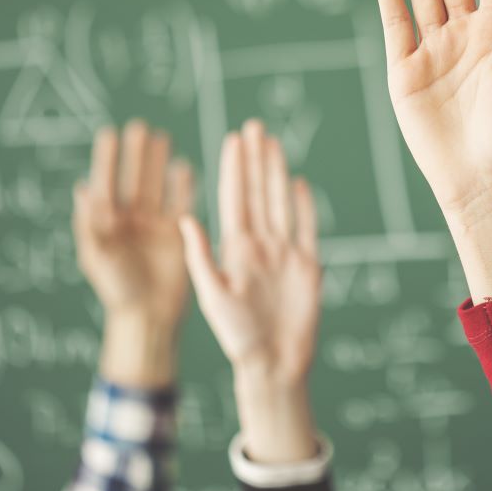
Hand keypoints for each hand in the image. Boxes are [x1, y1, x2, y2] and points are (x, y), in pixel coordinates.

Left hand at [73, 120, 194, 386]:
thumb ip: (90, 224)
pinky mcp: (177, 236)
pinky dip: (183, 186)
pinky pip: (181, 204)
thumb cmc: (117, 290)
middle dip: (135, 155)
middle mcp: (131, 222)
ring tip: (162, 138)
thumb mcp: (96, 257)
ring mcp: (155, 227)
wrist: (148, 317)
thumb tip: (82, 188)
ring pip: (157, 187)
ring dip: (158, 164)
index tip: (110, 134)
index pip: (107, 184)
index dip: (107, 159)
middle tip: (139, 128)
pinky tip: (184, 167)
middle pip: (134, 179)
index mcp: (107, 225)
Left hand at [179, 119, 320, 461]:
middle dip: (254, 159)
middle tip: (252, 126)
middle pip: (258, 193)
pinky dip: (303, 205)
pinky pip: (306, 228)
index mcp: (234, 250)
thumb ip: (200, 257)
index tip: (231, 139)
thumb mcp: (213, 295)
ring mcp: (284, 254)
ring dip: (276, 172)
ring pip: (280, 202)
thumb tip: (184, 219)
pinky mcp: (308, 266)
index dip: (233, 168)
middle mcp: (259, 246)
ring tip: (272, 143)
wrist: (275, 364)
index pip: (234, 199)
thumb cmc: (239, 337)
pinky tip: (297, 183)